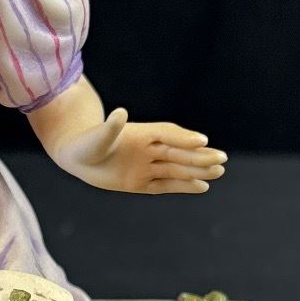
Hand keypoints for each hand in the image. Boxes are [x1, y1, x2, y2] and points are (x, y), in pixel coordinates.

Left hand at [54, 109, 226, 194]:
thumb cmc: (86, 143)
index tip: (202, 140)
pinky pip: (166, 185)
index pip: (167, 134)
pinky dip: (184, 186)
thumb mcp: (97, 137)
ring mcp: (146, 166)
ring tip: (220, 171)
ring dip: (198, 171)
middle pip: (178, 152)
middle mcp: (147, 149)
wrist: (77, 158)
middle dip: (200, 156)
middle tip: (222, 159)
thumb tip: (119, 113)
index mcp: (140, 133)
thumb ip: (111, 128)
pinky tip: (203, 187)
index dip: (183, 138)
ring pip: (177, 169)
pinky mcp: (142, 183)